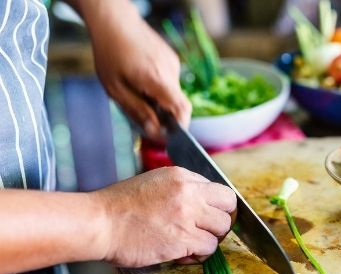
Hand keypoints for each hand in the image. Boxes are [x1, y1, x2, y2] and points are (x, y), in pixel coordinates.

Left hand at [86, 2, 190, 140]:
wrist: (115, 21)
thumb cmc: (110, 54)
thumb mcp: (116, 89)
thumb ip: (138, 111)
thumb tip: (154, 132)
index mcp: (157, 80)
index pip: (182, 109)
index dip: (181, 126)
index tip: (171, 136)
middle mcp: (170, 72)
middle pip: (176, 103)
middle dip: (164, 114)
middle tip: (145, 116)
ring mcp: (172, 63)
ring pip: (172, 92)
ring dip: (159, 99)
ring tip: (137, 91)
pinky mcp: (171, 58)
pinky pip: (169, 81)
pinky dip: (159, 87)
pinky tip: (142, 78)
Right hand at [92, 167, 236, 266]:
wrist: (98, 222)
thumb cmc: (119, 207)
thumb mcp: (154, 183)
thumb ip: (180, 189)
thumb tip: (202, 203)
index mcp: (182, 176)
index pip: (220, 190)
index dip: (217, 207)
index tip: (208, 217)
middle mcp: (189, 192)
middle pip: (229, 207)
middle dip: (220, 221)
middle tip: (206, 231)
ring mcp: (188, 215)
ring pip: (222, 229)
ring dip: (210, 239)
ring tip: (190, 244)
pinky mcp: (183, 238)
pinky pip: (209, 248)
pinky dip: (199, 255)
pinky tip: (182, 254)